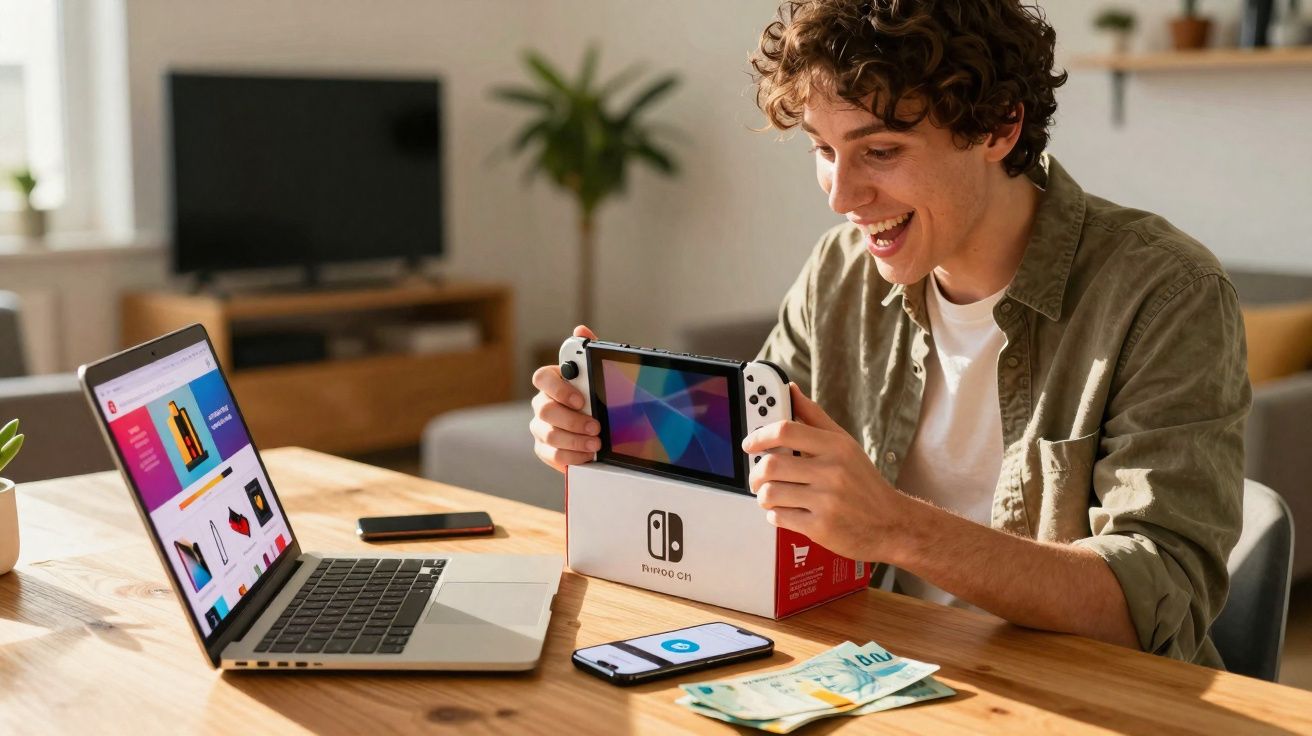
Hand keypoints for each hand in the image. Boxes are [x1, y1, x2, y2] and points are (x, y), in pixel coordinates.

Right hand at [530, 325, 601, 472]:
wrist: (604, 432)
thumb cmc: (598, 399)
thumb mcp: (600, 375)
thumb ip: (591, 352)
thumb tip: (581, 329)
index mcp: (553, 382)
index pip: (542, 378)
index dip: (559, 388)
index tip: (580, 399)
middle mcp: (543, 403)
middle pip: (544, 410)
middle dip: (572, 420)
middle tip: (595, 426)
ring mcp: (541, 427)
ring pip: (548, 434)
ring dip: (575, 440)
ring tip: (596, 443)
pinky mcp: (544, 449)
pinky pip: (552, 454)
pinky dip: (572, 456)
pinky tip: (587, 454)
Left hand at [742, 383, 909, 561]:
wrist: (892, 524)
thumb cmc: (864, 483)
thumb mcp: (845, 444)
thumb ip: (814, 417)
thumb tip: (790, 389)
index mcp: (836, 447)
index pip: (786, 431)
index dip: (759, 436)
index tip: (749, 444)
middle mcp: (832, 472)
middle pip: (771, 465)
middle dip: (756, 473)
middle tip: (757, 477)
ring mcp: (826, 501)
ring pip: (770, 494)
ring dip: (764, 496)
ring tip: (771, 496)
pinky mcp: (821, 527)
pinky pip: (780, 517)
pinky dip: (775, 515)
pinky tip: (786, 511)